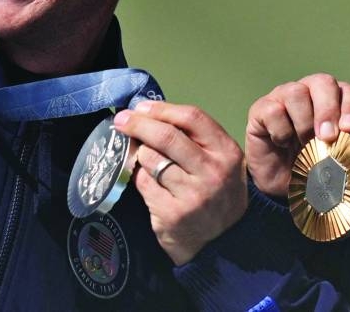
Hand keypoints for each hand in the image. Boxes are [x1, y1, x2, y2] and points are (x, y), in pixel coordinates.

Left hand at [113, 101, 245, 265]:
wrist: (223, 241)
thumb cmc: (218, 192)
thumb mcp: (221, 161)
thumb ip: (196, 138)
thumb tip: (152, 114)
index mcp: (227, 152)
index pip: (192, 118)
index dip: (163, 109)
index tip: (142, 107)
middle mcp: (213, 172)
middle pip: (168, 137)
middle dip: (139, 124)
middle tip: (122, 120)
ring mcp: (192, 195)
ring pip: (151, 159)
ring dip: (141, 154)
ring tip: (144, 156)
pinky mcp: (172, 214)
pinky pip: (144, 183)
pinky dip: (140, 177)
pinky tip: (146, 178)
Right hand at [245, 73, 349, 197]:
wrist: (280, 183)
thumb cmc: (312, 164)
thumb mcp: (335, 159)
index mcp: (334, 100)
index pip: (348, 91)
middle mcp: (309, 91)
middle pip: (322, 82)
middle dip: (328, 110)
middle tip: (328, 137)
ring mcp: (283, 96)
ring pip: (296, 92)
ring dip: (304, 122)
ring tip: (304, 144)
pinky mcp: (261, 108)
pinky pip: (273, 110)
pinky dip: (281, 130)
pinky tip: (282, 143)